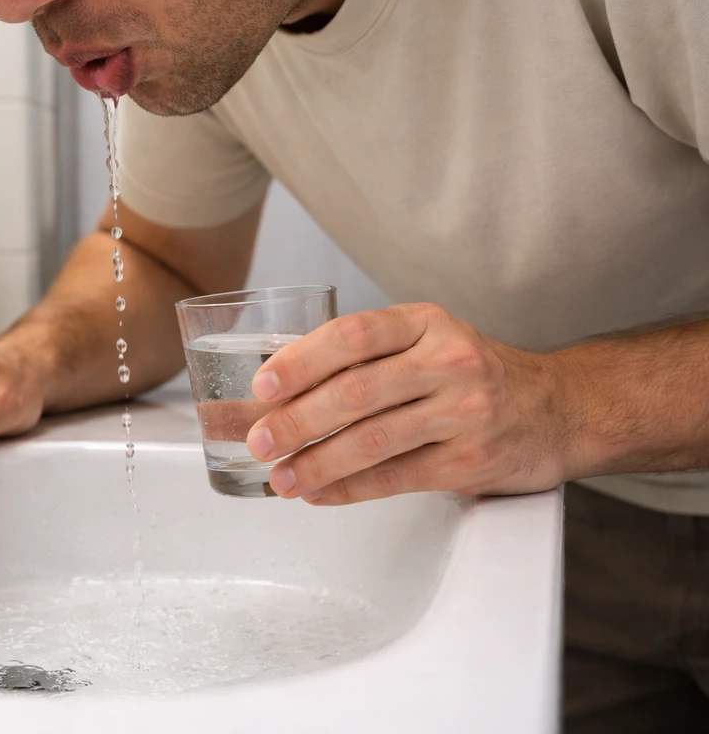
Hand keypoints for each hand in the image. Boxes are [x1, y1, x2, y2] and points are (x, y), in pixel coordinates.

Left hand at [244, 303, 580, 504]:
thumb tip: (271, 392)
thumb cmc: (472, 374)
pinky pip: (396, 478)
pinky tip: (318, 494)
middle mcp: (448, 361)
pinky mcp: (471, 460)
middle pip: (356, 392)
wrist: (559, 409)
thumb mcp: (425, 343)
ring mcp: (464, 411)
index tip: (262, 386)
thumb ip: (362, 360)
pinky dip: (349, 489)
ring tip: (280, 478)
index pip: (353, 335)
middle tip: (257, 442)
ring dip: (316, 464)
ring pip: (373, 441)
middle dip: (296, 421)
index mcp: (425, 323)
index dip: (301, 361)